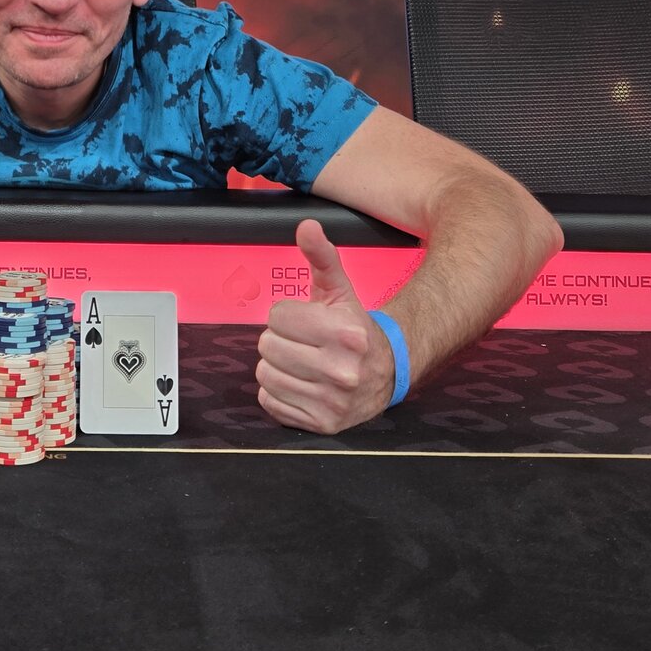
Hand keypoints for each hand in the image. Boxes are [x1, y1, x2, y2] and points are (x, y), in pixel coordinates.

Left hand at [255, 218, 395, 434]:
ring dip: (276, 366)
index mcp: (346, 333)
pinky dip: (278, 392)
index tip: (305, 321)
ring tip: (300, 362)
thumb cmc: (352, 328)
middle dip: (279, 340)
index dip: (287, 315)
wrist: (385, 373)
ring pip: (265, 374)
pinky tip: (300, 383)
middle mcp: (342, 370)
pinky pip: (270, 402)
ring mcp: (332, 400)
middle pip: (267, 346)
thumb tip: (306, 226)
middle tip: (302, 343)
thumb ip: (322, 257)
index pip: (277, 316)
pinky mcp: (322, 424)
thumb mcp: (339, 291)